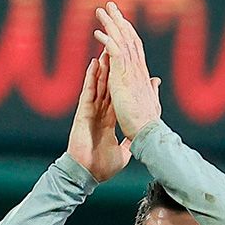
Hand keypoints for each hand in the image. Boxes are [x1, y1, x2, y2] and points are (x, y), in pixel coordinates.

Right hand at [66, 54, 130, 182]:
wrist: (88, 175)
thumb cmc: (102, 167)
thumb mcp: (124, 152)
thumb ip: (131, 140)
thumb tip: (140, 135)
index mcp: (109, 121)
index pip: (118, 97)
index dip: (123, 83)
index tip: (130, 70)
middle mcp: (100, 113)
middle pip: (108, 86)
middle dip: (113, 69)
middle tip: (118, 51)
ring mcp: (91, 112)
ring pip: (99, 85)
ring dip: (103, 67)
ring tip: (107, 49)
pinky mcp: (83, 113)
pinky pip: (88, 91)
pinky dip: (91, 77)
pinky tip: (94, 64)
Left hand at [93, 1, 162, 139]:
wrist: (147, 132)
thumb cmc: (148, 122)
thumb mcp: (152, 102)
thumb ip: (152, 89)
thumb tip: (156, 80)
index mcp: (143, 75)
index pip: (136, 48)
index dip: (129, 32)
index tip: (122, 20)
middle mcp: (138, 70)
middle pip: (129, 39)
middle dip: (119, 21)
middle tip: (111, 6)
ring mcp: (131, 72)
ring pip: (121, 42)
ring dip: (111, 24)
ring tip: (101, 10)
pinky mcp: (123, 77)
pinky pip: (115, 54)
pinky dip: (107, 41)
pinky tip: (97, 32)